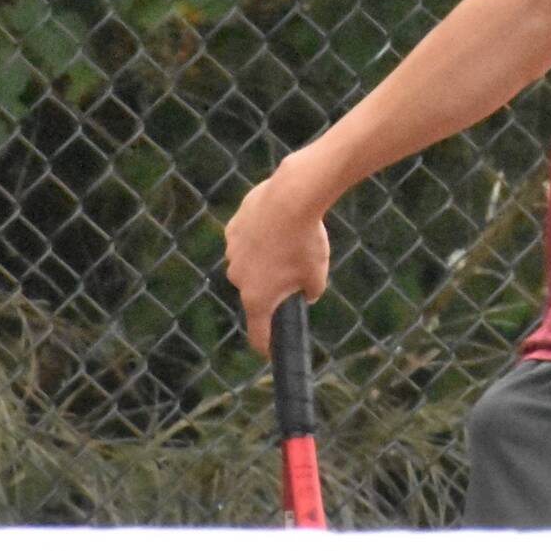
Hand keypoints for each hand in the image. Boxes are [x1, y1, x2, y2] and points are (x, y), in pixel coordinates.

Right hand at [223, 156, 331, 355]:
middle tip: (294, 271)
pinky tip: (277, 225)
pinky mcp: (232, 228)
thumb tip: (305, 294)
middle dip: (271, 287)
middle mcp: (238, 278)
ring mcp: (232, 252)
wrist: (291, 198)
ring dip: (264, 260)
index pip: (257, 333)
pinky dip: (258, 237)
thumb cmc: (306, 241)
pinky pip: (246, 239)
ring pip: (249, 263)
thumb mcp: (318, 275)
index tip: (270, 351)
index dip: (265, 345)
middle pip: (255, 292)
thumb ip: (310, 293)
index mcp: (257, 298)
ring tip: (288, 242)